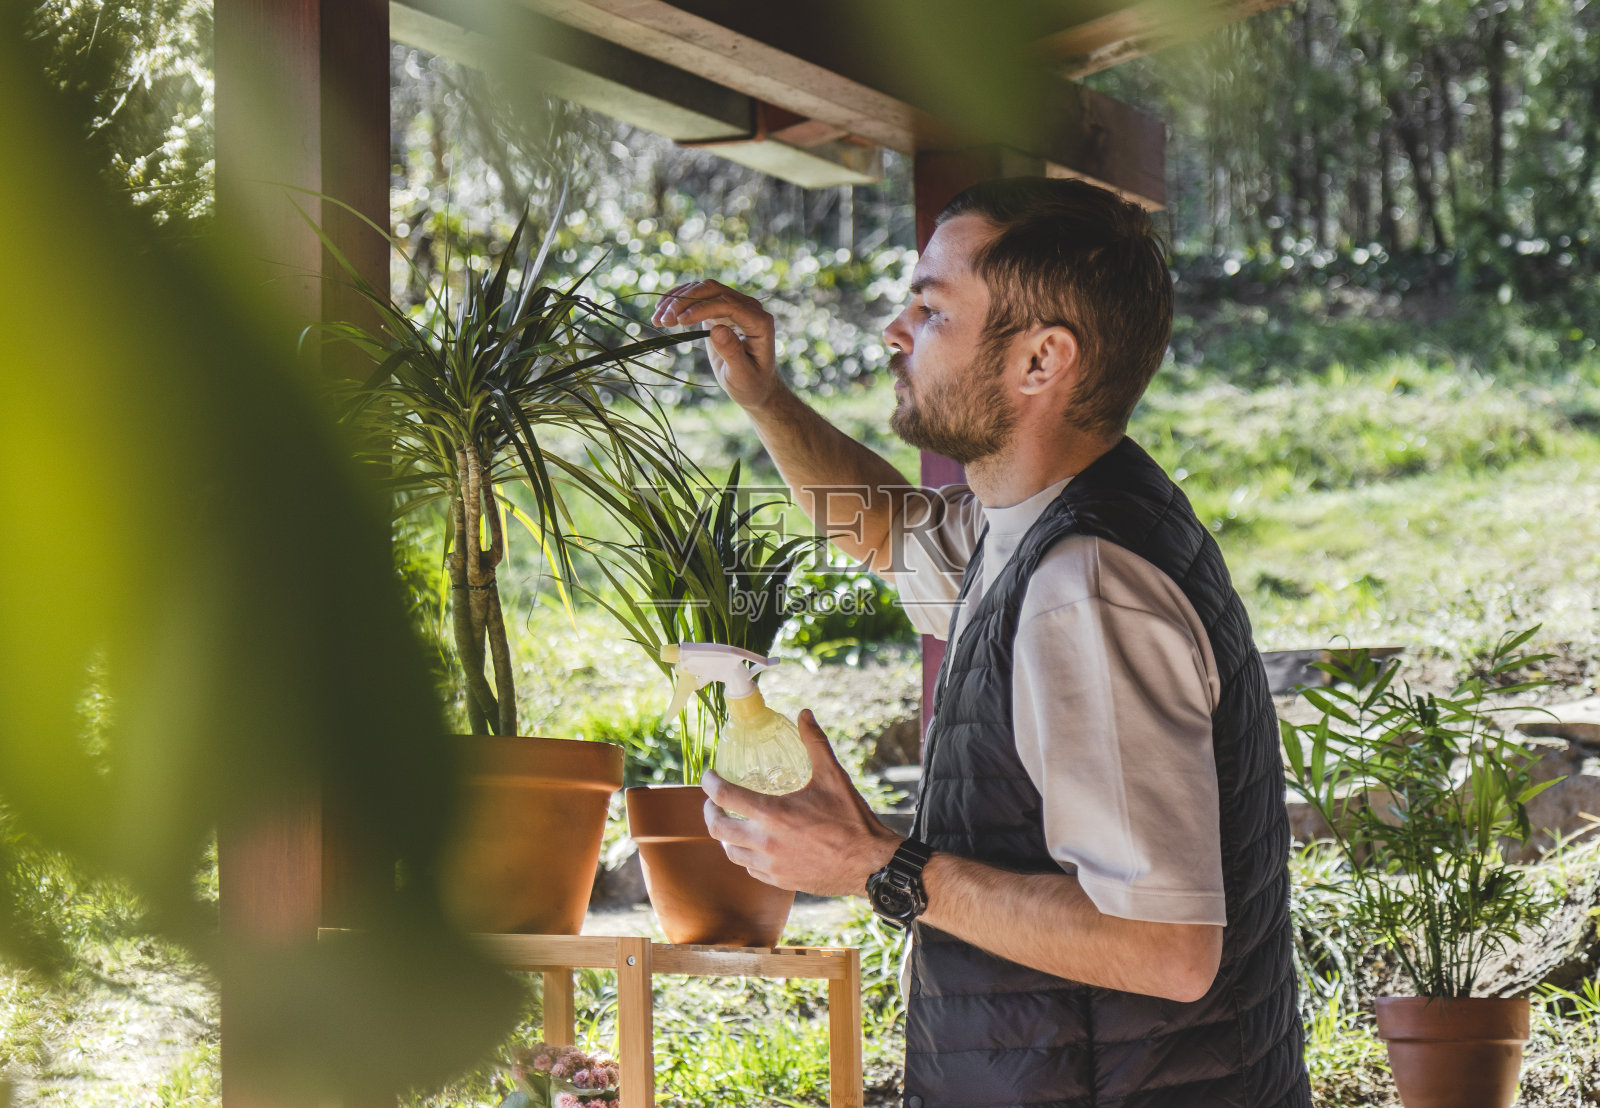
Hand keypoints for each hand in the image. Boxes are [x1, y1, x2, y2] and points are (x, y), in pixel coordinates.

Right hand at [652, 280, 781, 411]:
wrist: (754, 385)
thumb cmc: (750, 383)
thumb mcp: (742, 374)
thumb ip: (732, 352)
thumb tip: (717, 329)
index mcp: (759, 322)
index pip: (728, 304)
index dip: (703, 309)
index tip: (680, 321)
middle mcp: (749, 308)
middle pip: (713, 290)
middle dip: (685, 302)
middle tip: (662, 321)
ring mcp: (734, 305)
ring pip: (702, 290)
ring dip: (677, 300)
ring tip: (657, 319)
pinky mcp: (720, 309)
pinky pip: (697, 297)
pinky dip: (678, 301)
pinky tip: (662, 310)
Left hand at [702, 710, 901, 896]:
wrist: (870, 864)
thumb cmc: (852, 820)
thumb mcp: (833, 776)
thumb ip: (814, 742)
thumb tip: (804, 713)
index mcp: (773, 814)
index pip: (724, 796)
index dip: (710, 783)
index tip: (709, 776)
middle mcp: (765, 842)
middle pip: (717, 828)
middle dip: (709, 812)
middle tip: (713, 802)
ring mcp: (771, 865)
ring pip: (731, 851)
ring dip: (725, 836)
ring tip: (731, 823)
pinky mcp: (779, 881)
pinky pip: (750, 868)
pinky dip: (745, 855)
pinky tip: (753, 845)